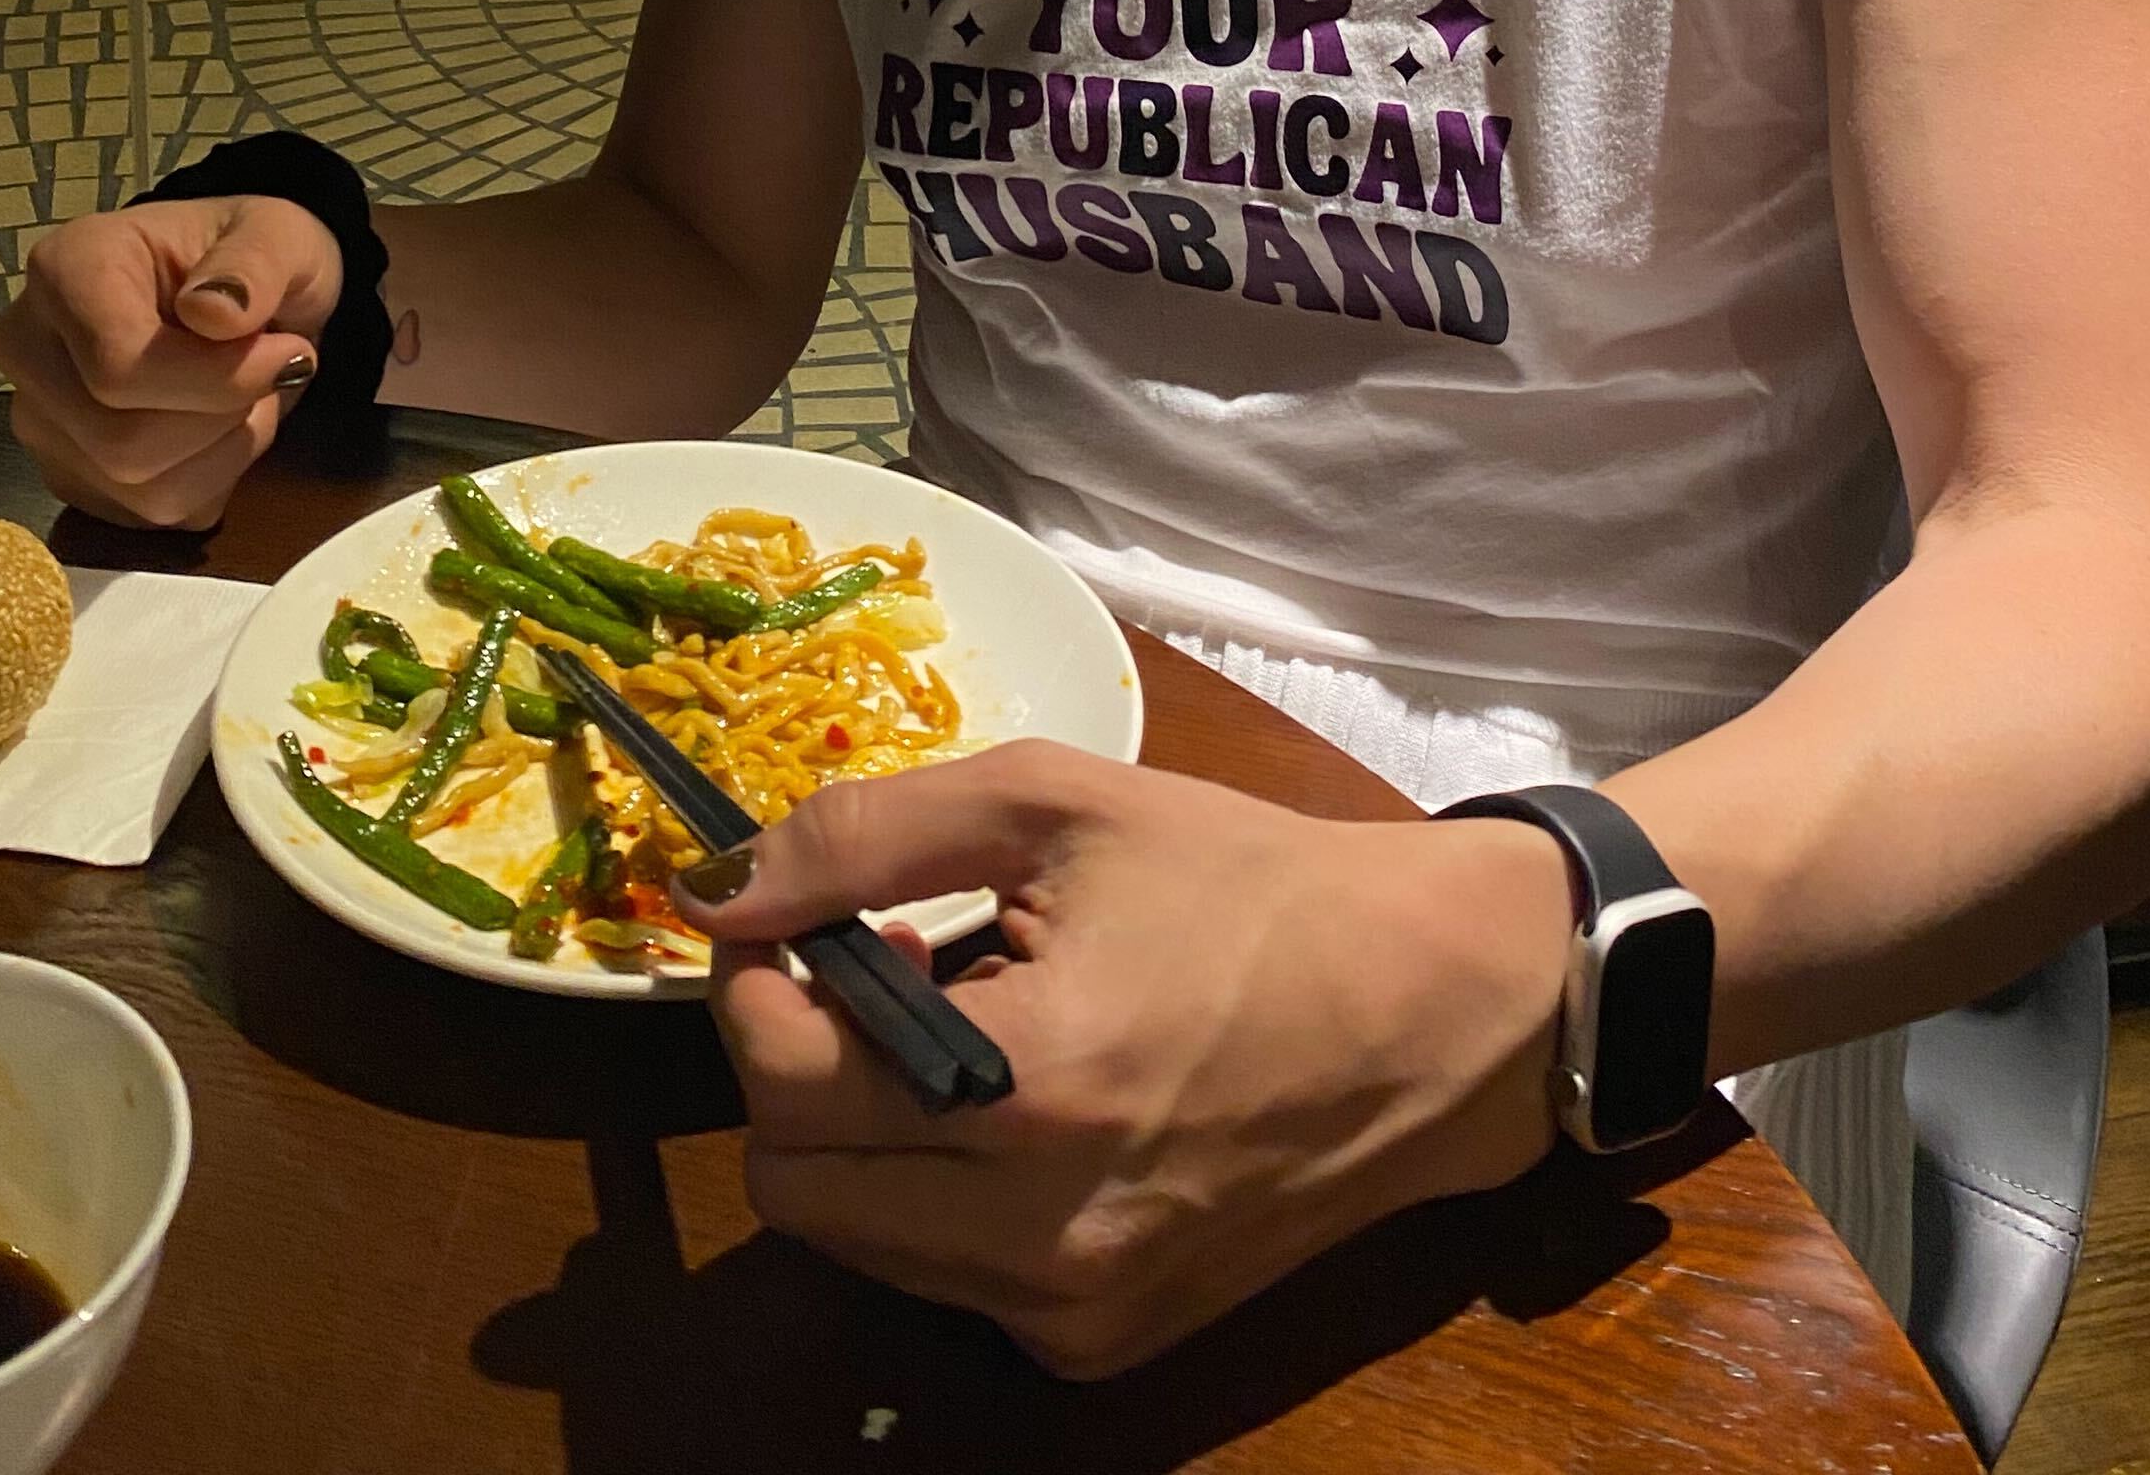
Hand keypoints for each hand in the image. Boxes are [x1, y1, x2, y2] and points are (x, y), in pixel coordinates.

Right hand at [0, 193, 345, 528]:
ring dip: (224, 451)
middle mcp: (27, 349)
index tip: (288, 351)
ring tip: (244, 394)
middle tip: (270, 371)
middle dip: (222, 418)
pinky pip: (150, 516)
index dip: (219, 378)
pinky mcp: (68, 478)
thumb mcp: (280, 235)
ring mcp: (39, 421)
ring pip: (139, 489)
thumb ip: (257, 262)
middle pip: (121, 442)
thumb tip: (213, 315)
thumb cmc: (249, 260)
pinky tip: (216, 426)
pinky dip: (210, 482)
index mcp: (64, 270)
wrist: (230, 298)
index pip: (118, 369)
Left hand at [700, 745, 1574, 1377]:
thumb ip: (868, 835)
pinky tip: (1021, 1106)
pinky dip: (938, 1196)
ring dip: (860, 1132)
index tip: (788, 917)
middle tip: (878, 967)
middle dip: (796, 1065)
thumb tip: (718, 882)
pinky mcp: (1100, 1349)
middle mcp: (1039, 1234)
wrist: (1431, 1015)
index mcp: (1029, 1087)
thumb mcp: (1057, 800)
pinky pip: (941, 1279)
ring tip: (962, 1026)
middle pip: (789, 1185)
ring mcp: (1071, 1310)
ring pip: (853, 1242)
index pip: (780, 1081)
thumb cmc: (1247, 884)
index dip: (752, 981)